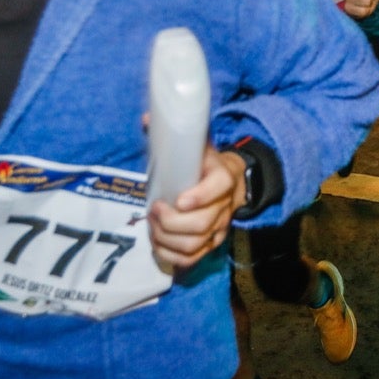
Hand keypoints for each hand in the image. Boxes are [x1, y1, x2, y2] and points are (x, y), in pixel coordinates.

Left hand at [147, 145, 245, 272]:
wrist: (231, 181)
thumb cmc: (205, 162)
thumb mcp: (197, 144)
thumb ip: (174, 133)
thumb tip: (147, 119)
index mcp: (224, 177)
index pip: (219, 187)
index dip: (200, 196)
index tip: (177, 200)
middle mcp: (225, 206)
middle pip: (202, 223)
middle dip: (171, 221)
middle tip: (153, 209)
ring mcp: (219, 228)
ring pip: (194, 244)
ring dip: (167, 238)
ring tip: (152, 224)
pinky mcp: (211, 244)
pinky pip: (192, 259)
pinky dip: (170, 255)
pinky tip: (157, 243)